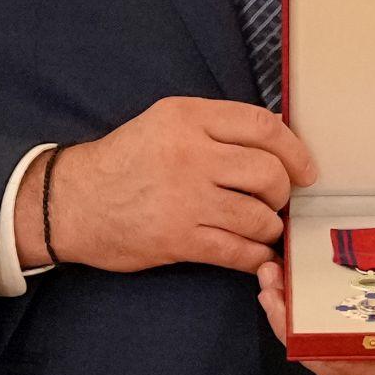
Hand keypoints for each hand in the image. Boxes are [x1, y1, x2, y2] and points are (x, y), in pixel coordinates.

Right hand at [39, 98, 313, 274]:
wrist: (69, 203)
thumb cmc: (124, 162)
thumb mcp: (165, 124)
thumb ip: (217, 126)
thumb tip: (279, 134)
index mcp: (187, 118)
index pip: (263, 126)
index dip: (295, 150)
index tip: (305, 169)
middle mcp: (189, 155)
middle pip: (269, 173)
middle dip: (282, 193)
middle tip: (274, 201)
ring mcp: (185, 199)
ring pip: (259, 216)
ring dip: (269, 227)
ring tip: (259, 227)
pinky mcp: (178, 239)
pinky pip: (238, 251)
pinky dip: (255, 256)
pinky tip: (254, 254)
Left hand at [256, 261, 374, 374]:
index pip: (358, 357)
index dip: (318, 335)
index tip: (294, 306)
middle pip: (326, 360)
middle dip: (289, 324)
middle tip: (272, 284)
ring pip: (320, 363)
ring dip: (290, 329)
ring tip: (273, 288)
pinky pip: (327, 364)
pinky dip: (303, 339)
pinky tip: (290, 310)